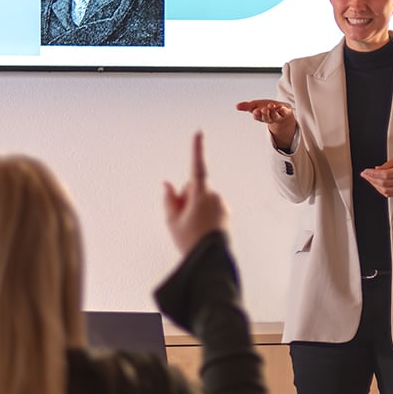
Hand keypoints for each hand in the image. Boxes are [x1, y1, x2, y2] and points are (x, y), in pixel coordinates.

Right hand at [163, 131, 228, 253]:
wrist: (211, 260)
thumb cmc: (189, 240)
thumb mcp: (172, 220)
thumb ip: (169, 199)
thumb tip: (168, 184)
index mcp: (200, 195)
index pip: (197, 167)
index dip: (197, 149)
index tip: (198, 133)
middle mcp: (214, 196)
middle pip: (194, 187)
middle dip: (186, 197)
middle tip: (182, 220)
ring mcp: (221, 205)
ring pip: (202, 198)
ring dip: (195, 206)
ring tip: (192, 228)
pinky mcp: (225, 213)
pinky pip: (210, 207)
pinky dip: (203, 213)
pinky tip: (201, 229)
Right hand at [234, 99, 297, 149]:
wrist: (282, 110)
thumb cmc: (267, 108)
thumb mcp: (255, 106)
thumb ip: (246, 106)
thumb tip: (236, 106)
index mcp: (261, 116)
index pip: (257, 117)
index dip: (257, 114)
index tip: (256, 111)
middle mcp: (270, 118)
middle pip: (267, 118)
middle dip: (265, 114)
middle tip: (264, 109)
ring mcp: (278, 116)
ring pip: (275, 116)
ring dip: (273, 111)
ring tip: (271, 105)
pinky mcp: (285, 113)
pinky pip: (284, 113)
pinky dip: (283, 110)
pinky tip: (280, 107)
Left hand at [360, 156, 392, 197]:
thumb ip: (388, 164)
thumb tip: (376, 169)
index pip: (386, 174)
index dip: (373, 174)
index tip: (366, 171)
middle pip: (384, 183)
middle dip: (371, 179)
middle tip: (365, 175)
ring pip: (385, 190)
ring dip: (374, 185)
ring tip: (369, 179)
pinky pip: (388, 194)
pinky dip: (380, 190)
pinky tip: (376, 184)